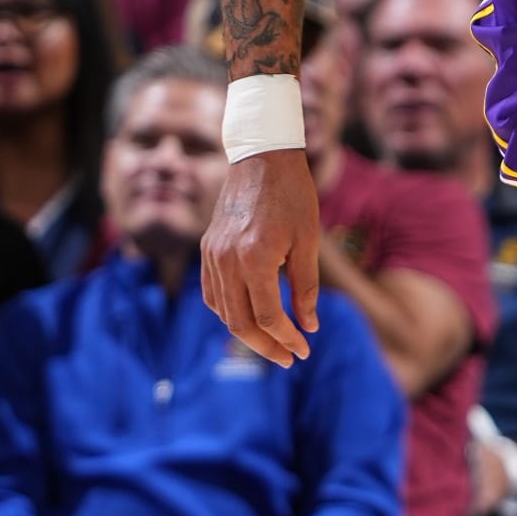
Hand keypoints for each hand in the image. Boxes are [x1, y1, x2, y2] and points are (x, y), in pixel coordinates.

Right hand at [203, 150, 320, 367]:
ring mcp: (212, 255)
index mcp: (256, 258)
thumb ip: (305, 287)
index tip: (304, 351)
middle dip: (267, 347)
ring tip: (273, 343)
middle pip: (240, 323)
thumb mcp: (308, 241)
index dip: (288, 339)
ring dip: (246, 333)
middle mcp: (227, 260)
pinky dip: (229, 311)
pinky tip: (249, 317)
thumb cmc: (293, 195)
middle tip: (289, 359)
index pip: (269, 317)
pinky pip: (212, 293)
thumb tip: (308, 326)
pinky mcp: (207, 249)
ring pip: (223, 312)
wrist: (261, 156)